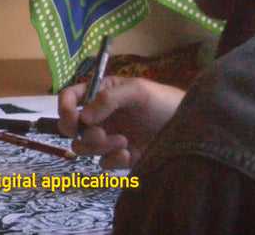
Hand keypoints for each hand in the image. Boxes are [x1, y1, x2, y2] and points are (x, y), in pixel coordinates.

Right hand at [58, 76, 184, 168]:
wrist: (189, 129)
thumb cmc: (163, 102)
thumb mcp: (137, 91)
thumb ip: (108, 99)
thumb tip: (83, 117)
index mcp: (100, 95)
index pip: (70, 98)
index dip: (64, 107)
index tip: (72, 119)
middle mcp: (99, 116)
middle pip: (70, 127)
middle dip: (81, 132)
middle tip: (100, 133)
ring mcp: (108, 137)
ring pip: (84, 146)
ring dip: (99, 145)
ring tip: (123, 142)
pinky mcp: (119, 157)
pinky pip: (103, 163)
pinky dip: (112, 159)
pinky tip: (129, 153)